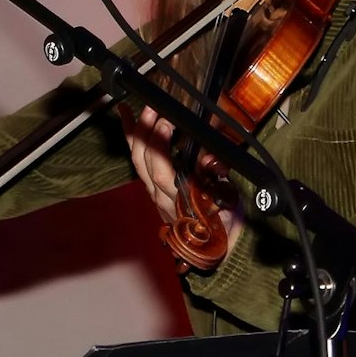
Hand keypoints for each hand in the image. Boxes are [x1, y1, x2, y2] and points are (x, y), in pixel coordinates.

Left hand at [124, 106, 241, 246]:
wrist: (212, 247)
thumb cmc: (222, 223)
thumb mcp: (227, 202)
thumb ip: (219, 180)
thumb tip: (212, 160)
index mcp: (179, 199)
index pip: (162, 173)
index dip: (160, 148)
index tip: (166, 123)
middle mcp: (161, 196)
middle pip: (143, 163)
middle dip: (145, 133)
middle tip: (152, 109)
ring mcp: (153, 192)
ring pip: (137, 161)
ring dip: (135, 134)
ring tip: (133, 110)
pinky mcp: (151, 188)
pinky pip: (138, 162)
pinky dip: (132, 141)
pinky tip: (128, 122)